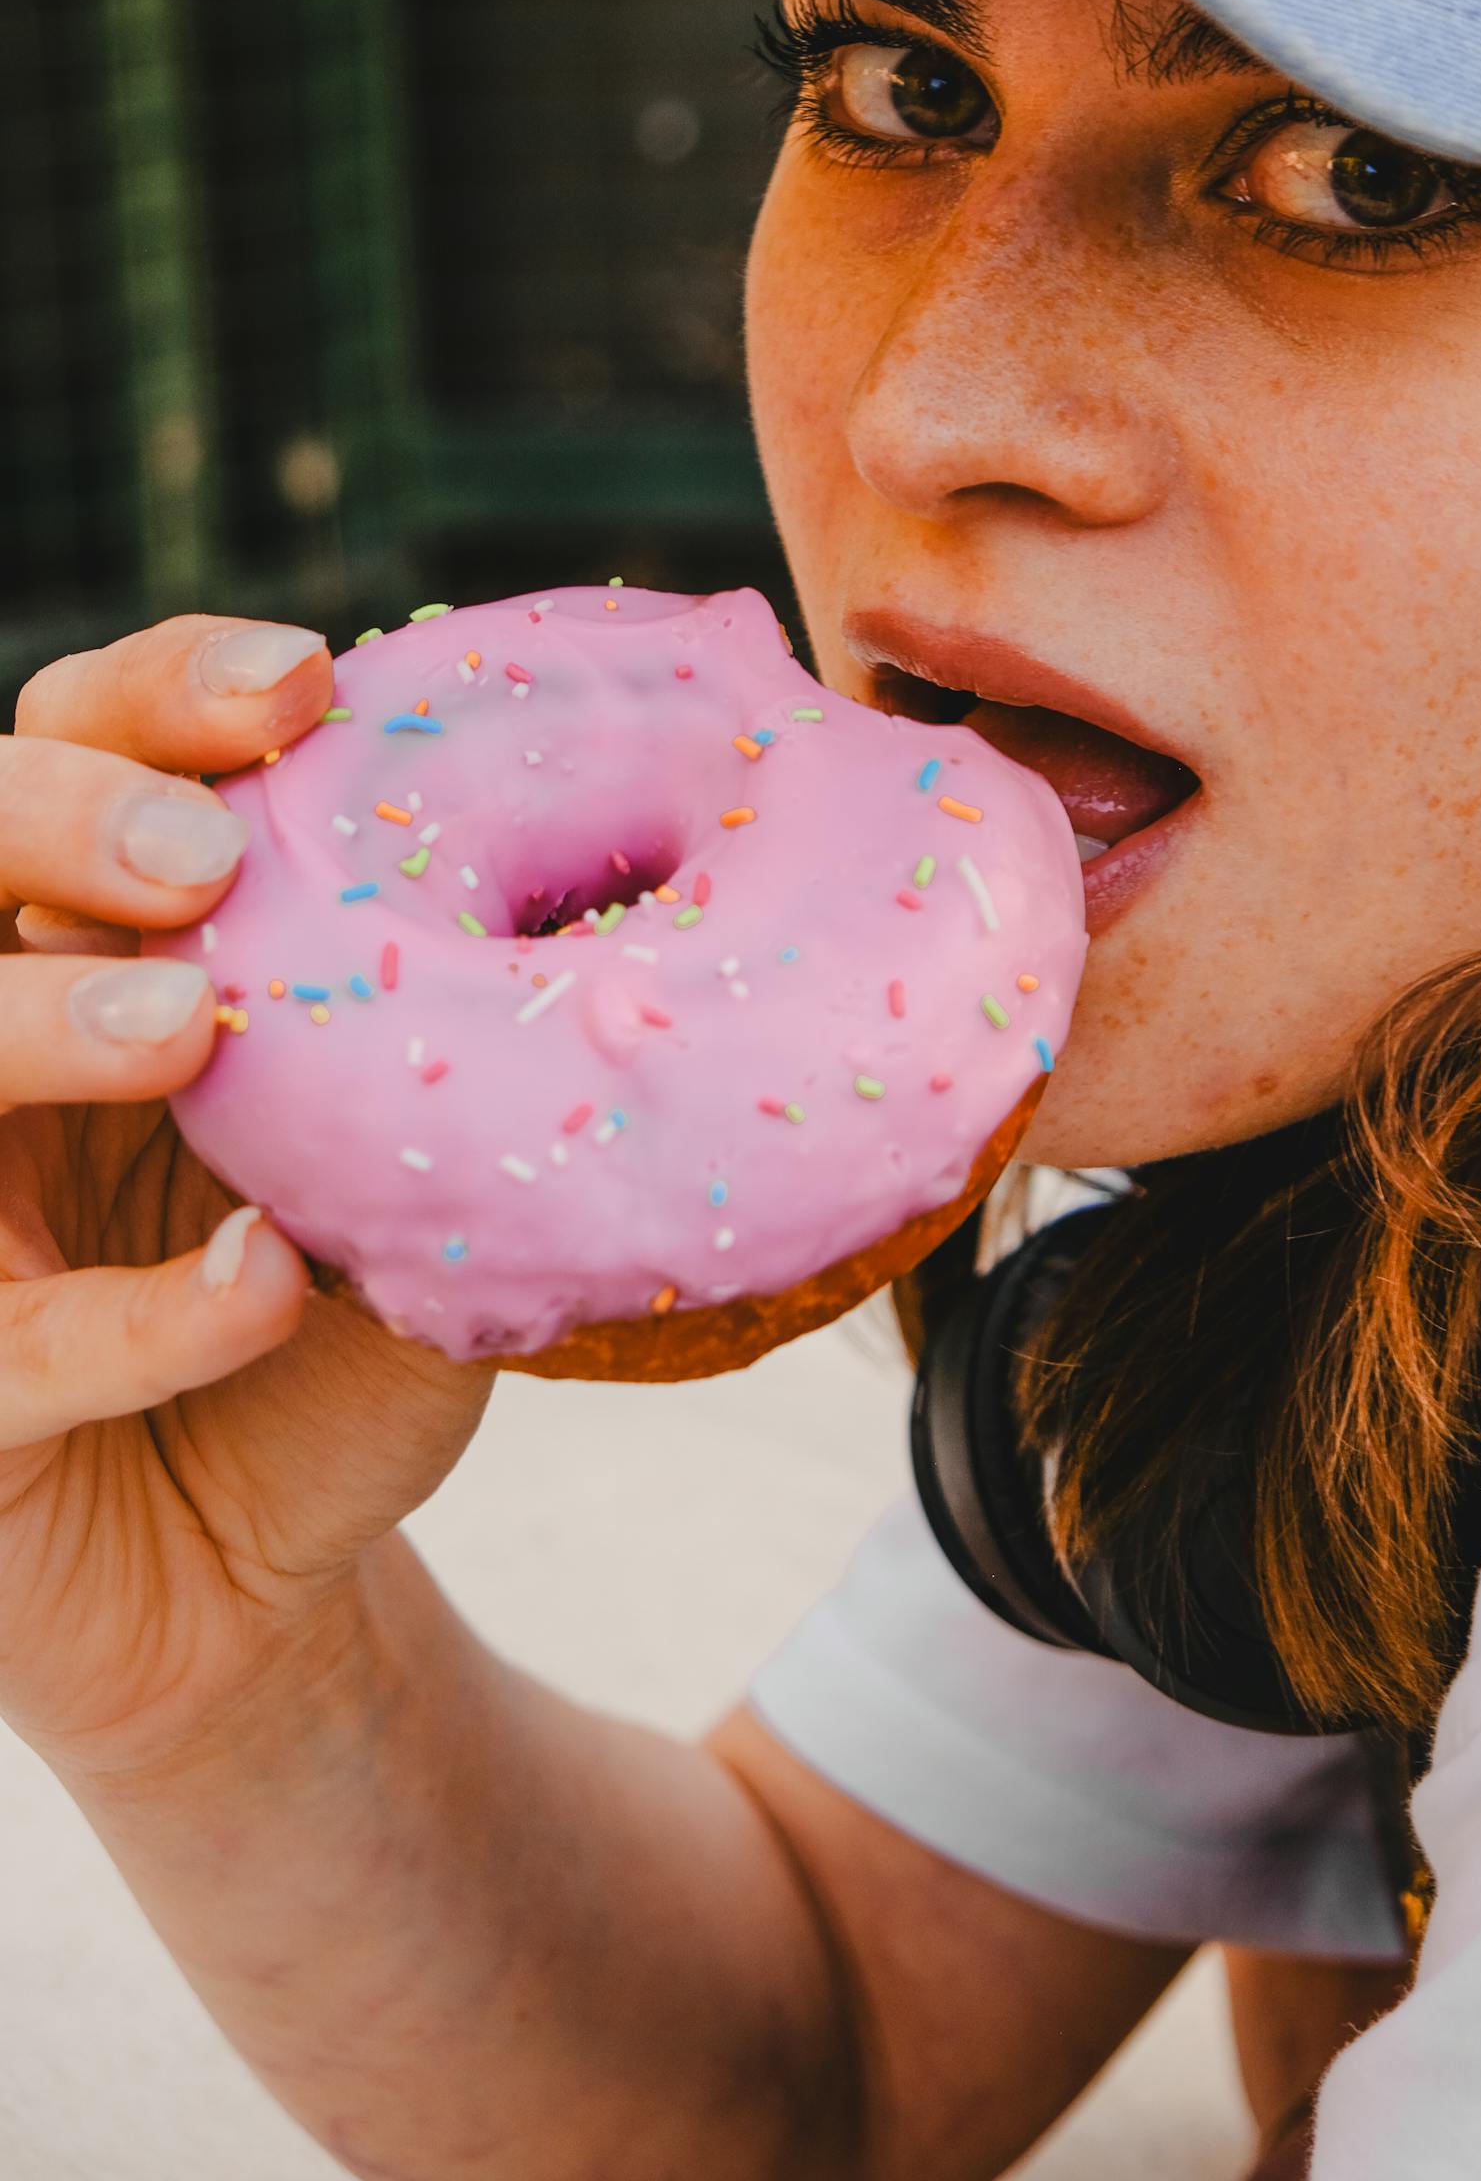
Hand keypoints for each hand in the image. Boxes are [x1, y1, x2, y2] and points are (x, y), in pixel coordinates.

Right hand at [0, 617, 491, 1784]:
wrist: (263, 1586)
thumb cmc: (326, 1338)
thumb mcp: (404, 1162)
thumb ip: (447, 1040)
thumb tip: (626, 890)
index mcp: (90, 948)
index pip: (76, 751)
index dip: (160, 696)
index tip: (302, 687)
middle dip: (62, 818)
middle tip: (204, 857)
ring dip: (36, 1018)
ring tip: (190, 1021)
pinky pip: (4, 1347)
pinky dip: (137, 1316)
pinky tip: (260, 1286)